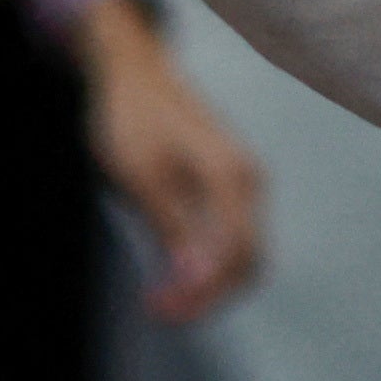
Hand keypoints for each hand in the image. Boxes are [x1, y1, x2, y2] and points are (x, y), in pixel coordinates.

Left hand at [71, 2, 267, 323]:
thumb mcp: (143, 178)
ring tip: (161, 295)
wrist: (133, 70)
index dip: (203, 294)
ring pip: (241, 250)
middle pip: (248, 260)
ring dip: (208, 282)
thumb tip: (197, 280)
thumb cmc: (132, 118)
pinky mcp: (228, 180)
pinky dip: (206, 260)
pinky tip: (170, 267)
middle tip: (159, 309)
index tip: (161, 311)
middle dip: (209, 295)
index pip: (236, 256)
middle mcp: (247, 179)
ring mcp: (242, 178)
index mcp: (230, 176)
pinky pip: (230, 233)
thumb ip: (174, 228)